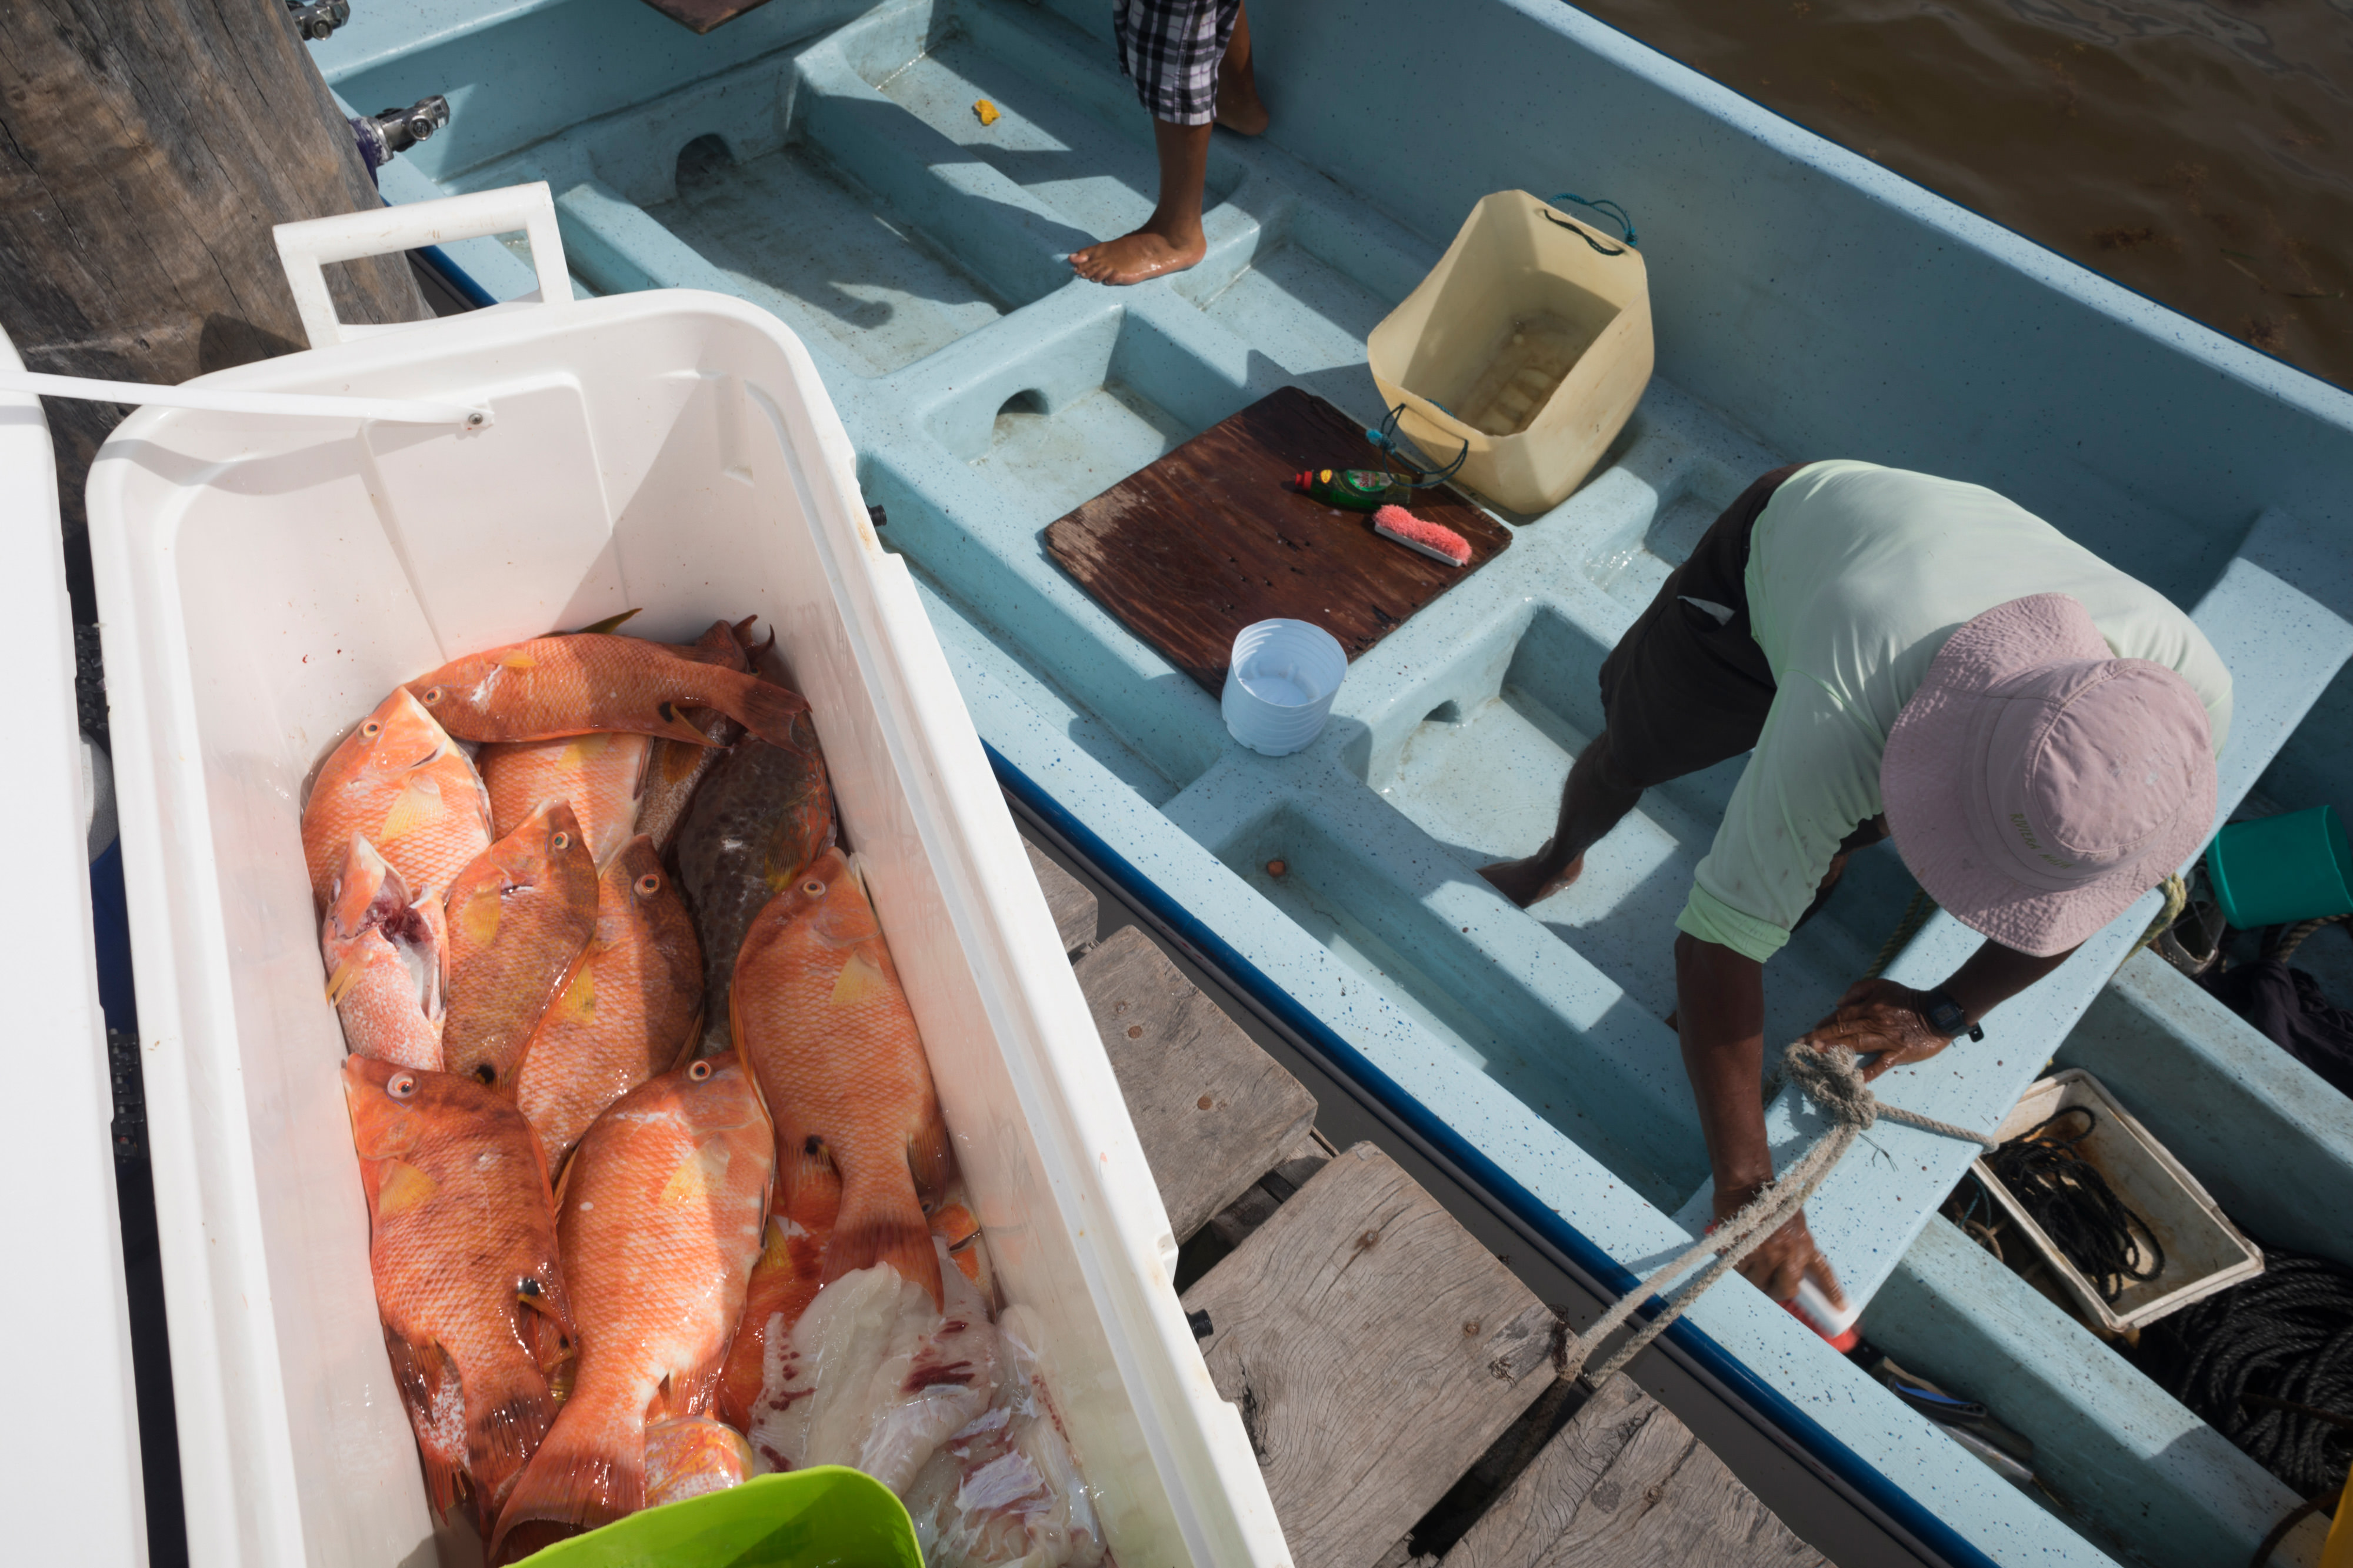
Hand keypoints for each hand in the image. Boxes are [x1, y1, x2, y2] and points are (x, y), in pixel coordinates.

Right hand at [1715, 1182, 1846, 1306]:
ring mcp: (1768, 1255)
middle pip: (1787, 1289)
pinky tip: (1739, 1253)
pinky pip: (1742, 1273)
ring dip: (1755, 1278)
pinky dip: (1740, 1267)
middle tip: (1770, 1285)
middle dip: (1778, 1291)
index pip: (1823, 1273)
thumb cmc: (1770, 1199)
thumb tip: (1792, 1265)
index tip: (1840, 1308)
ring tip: (1749, 1262)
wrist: (1748, 1184)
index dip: (1831, 1292)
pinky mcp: (1747, 1254)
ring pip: (1761, 1284)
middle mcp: (1790, 1253)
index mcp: (1805, 1244)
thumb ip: (1796, 1244)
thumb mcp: (1794, 1221)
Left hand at [1800, 977, 1954, 1081]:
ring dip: (1835, 1050)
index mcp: (1869, 1007)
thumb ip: (1858, 990)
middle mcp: (1874, 1022)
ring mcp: (1886, 1039)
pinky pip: (1881, 1064)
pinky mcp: (1899, 1053)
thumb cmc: (1907, 998)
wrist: (1938, 1012)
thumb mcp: (1882, 985)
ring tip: (1817, 1056)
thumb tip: (1838, 1003)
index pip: (1841, 1016)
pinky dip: (1868, 1072)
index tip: (1808, 1033)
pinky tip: (1854, 1080)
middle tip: (1802, 1046)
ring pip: (1856, 1044)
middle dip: (1821, 1038)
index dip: (1823, 1024)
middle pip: (1843, 1030)